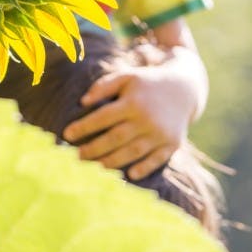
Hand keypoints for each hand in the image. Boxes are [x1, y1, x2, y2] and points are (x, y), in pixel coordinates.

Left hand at [62, 47, 204, 180]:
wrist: (185, 88)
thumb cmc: (147, 83)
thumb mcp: (127, 76)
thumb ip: (104, 85)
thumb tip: (82, 102)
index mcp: (134, 101)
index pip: (103, 117)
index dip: (83, 126)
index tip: (66, 134)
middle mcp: (147, 119)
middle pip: (115, 138)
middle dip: (93, 149)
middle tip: (75, 158)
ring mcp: (161, 133)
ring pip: (132, 152)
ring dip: (112, 162)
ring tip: (94, 169)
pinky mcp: (172, 144)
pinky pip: (156, 160)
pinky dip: (143, 168)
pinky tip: (128, 175)